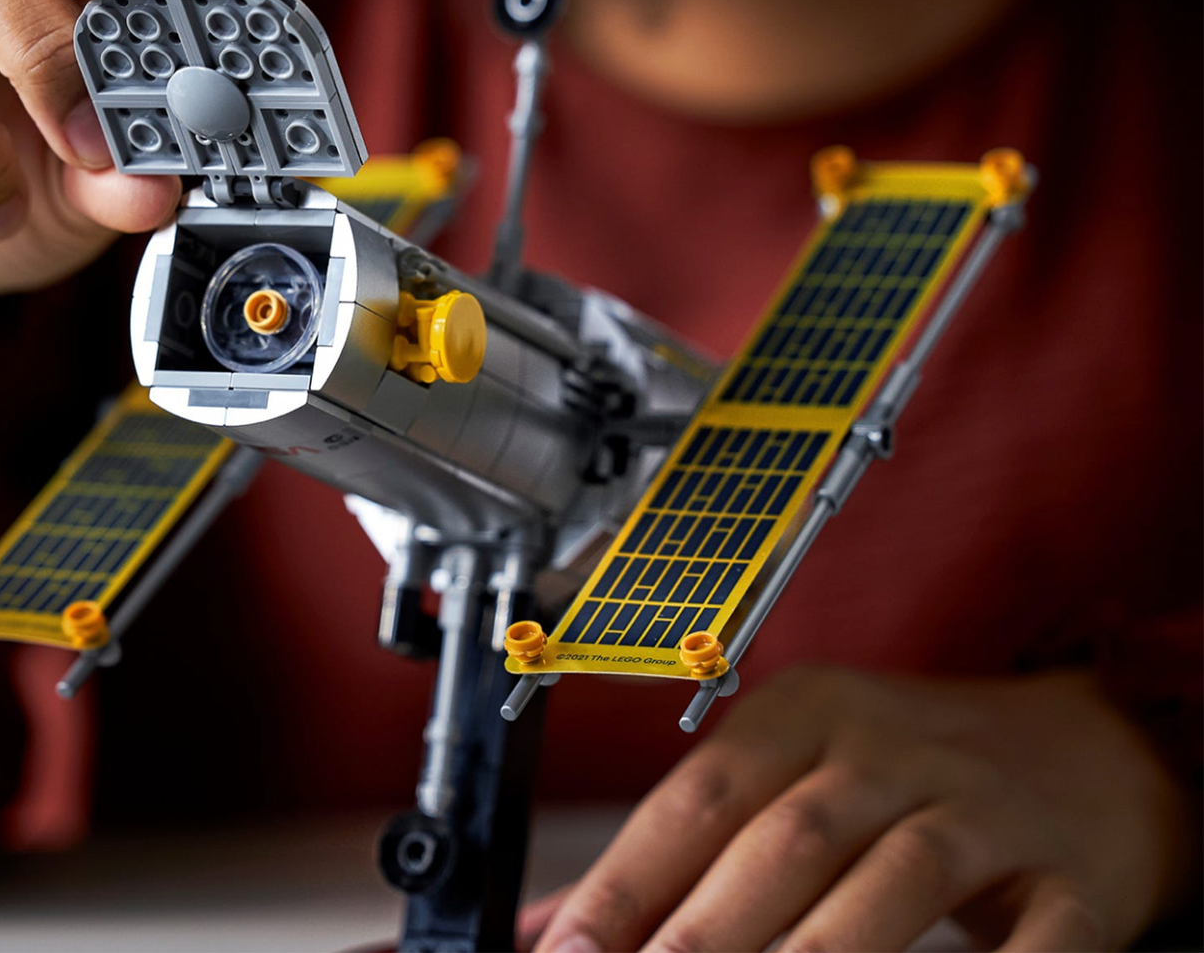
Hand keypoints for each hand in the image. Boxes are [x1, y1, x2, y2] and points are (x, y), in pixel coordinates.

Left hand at [532, 666, 1196, 952]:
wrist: (1088, 750)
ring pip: (895, 878)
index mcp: (807, 713)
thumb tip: (554, 928)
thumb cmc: (908, 774)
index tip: (569, 949)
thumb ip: (684, 851)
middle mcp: (889, 746)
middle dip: (705, 933)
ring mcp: (983, 806)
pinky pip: (1037, 936)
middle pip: (787, 837)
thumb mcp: (795, 775)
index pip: (701, 794)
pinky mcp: (1069, 875)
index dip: (629, 879)